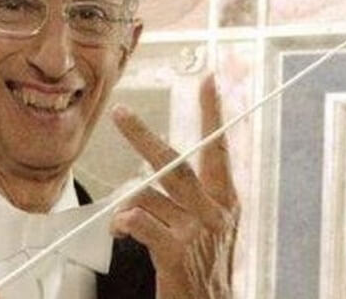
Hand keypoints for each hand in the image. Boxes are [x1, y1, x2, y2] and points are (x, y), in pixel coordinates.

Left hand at [111, 73, 239, 298]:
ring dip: (127, 205)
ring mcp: (196, 232)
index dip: (212, 114)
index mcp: (225, 201)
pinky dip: (123, 222)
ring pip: (146, 196)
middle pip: (172, 163)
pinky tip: (123, 231)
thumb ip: (191, 198)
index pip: (218, 148)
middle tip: (120, 113)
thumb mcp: (211, 227)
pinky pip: (138, 220)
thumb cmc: (204, 265)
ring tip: (124, 220)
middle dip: (141, 136)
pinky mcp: (176, 252)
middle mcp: (214, 212)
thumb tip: (153, 174)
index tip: (208, 81)